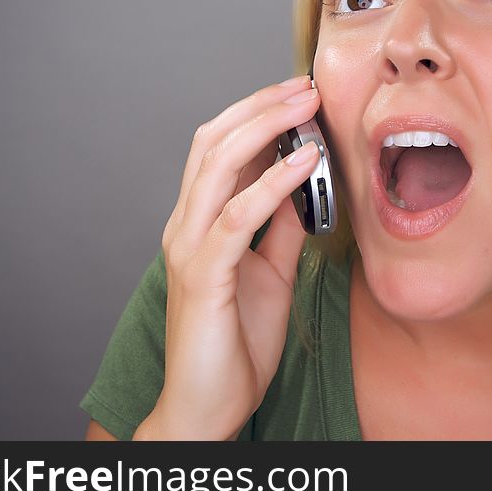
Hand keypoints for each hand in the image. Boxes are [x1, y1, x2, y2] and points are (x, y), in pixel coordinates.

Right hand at [134, 75, 320, 439]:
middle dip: (260, 106)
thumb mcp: (270, 274)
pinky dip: (271, 184)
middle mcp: (185, 226)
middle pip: (214, 142)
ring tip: (306, 105)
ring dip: (265, 128)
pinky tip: (303, 163)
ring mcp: (188, 248)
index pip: (219, 149)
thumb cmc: (235, 342)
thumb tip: (301, 190)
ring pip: (217, 166)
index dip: (255, 114)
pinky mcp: (202, 276)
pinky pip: (236, 218)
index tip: (299, 94)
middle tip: (306, 85)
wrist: (209, 405)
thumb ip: (280, 230)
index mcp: (198, 222)